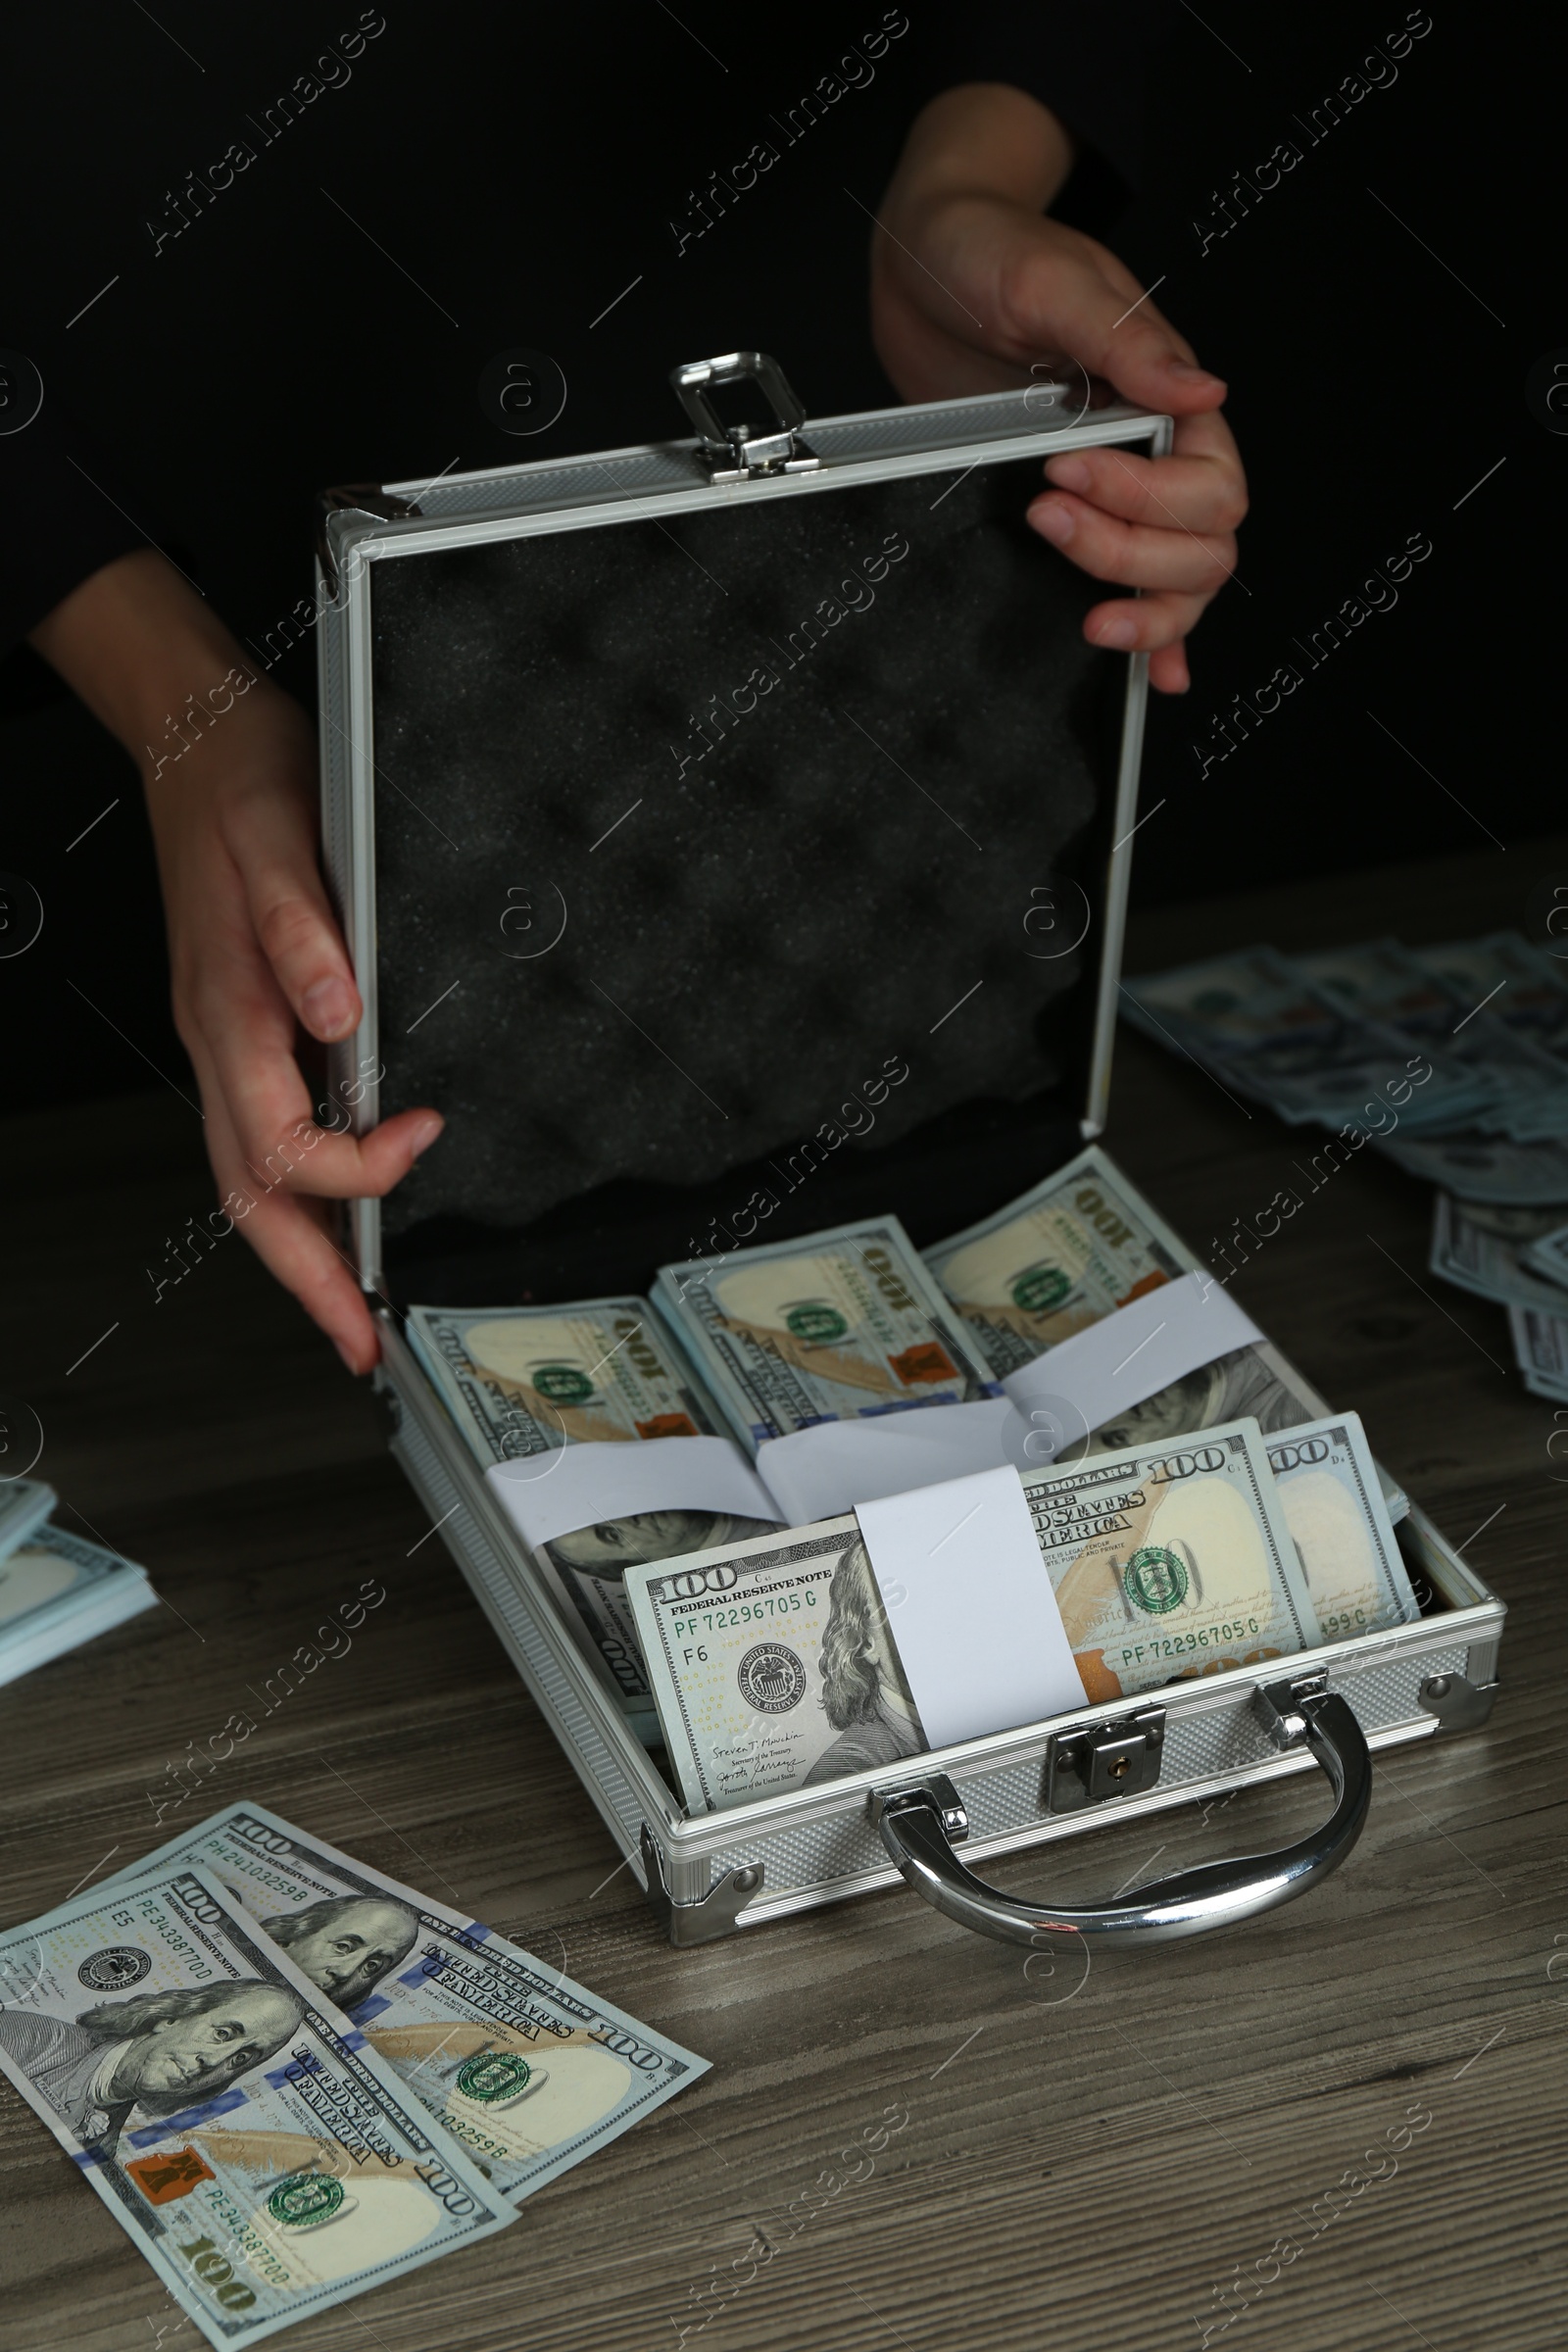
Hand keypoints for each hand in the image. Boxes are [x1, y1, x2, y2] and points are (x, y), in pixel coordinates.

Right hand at [31, 552, 441, 1369]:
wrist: (198, 737)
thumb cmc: (241, 783)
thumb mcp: (283, 834)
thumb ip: (306, 928)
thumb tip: (339, 1012)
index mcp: (234, 1011)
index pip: (284, 1143)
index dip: (358, 1169)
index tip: (424, 1137)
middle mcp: (223, 1040)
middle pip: (251, 1197)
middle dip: (308, 1282)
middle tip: (360, 1345)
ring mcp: (228, 1041)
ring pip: (249, 1180)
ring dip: (300, 1253)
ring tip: (350, 1311)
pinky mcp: (245, 1027)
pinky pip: (261, 1137)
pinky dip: (297, 1196)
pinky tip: (335, 1214)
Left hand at [871, 84, 1246, 693]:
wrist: (921, 265)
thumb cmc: (988, 251)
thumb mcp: (1050, 281)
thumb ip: (1123, 341)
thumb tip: (1200, 391)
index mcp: (1164, 391)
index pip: (1208, 479)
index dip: (1145, 495)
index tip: (1064, 471)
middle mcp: (1152, 448)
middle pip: (1202, 544)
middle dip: (1132, 553)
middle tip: (1046, 517)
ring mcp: (1116, 491)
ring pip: (1180, 580)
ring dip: (1142, 604)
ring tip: (1081, 609)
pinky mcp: (1072, 518)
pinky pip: (1136, 588)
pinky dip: (1153, 639)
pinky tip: (1150, 674)